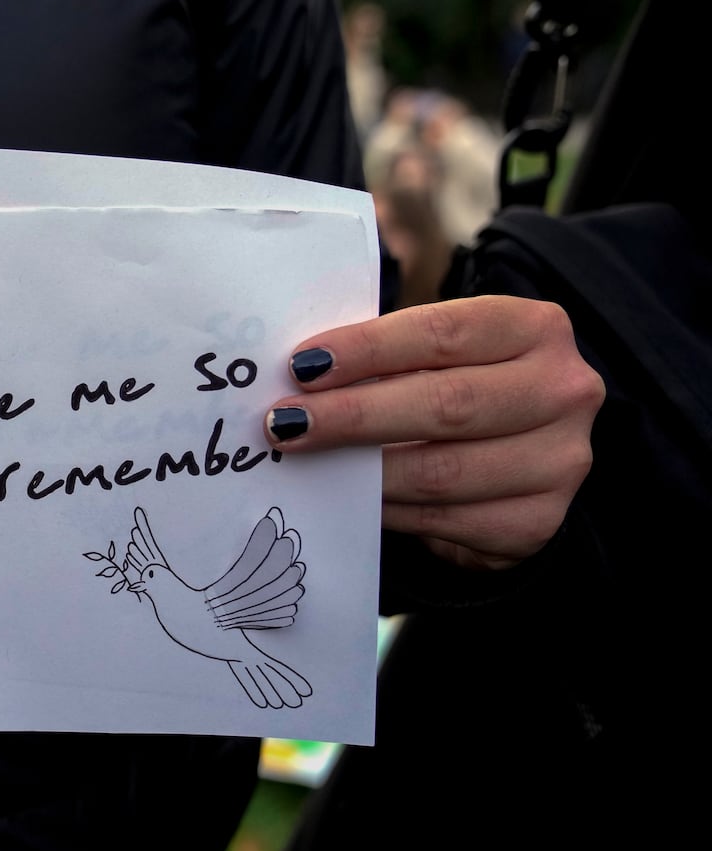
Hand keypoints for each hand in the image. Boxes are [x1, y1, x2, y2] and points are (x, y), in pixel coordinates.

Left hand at [264, 297, 602, 571]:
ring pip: (442, 470)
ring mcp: (560, 461)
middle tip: (284, 422)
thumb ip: (387, 357)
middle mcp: (565, 390)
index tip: (303, 366)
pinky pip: (443, 519)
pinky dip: (386, 509)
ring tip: (304, 460)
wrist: (517, 458)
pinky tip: (349, 498)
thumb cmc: (458, 387)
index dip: (368, 349)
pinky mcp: (537, 522)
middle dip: (354, 415)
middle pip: (446, 404)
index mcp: (536, 328)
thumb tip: (300, 374)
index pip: (444, 332)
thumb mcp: (436, 356)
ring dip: (361, 470)